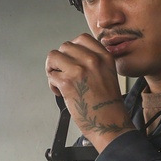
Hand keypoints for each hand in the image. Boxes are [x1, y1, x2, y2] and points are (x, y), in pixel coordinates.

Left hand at [46, 33, 134, 152]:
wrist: (109, 122)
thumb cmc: (108, 104)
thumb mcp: (109, 73)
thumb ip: (94, 61)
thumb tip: (73, 55)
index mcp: (104, 57)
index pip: (81, 38)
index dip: (73, 49)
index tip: (72, 59)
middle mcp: (92, 60)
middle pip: (65, 47)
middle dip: (61, 60)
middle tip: (64, 73)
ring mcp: (79, 70)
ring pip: (53, 57)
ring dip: (53, 69)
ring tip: (60, 80)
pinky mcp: (67, 83)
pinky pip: (50, 75)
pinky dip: (52, 84)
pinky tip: (61, 92)